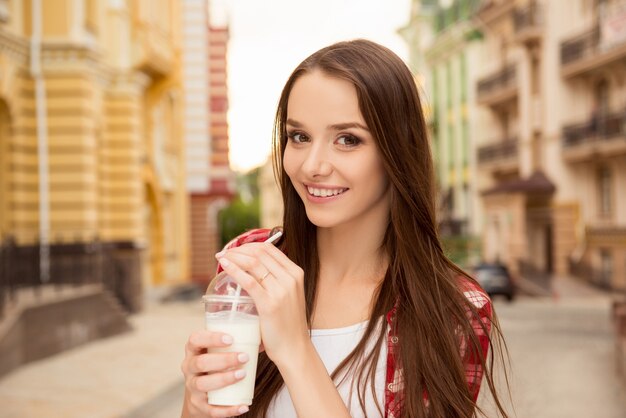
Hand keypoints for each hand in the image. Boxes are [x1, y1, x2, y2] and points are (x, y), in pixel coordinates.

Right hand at [180, 330, 250, 417]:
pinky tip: (243, 406)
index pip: (195, 339)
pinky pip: (212, 409)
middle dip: (223, 360)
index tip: (231, 338)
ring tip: (242, 374)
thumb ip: (232, 342)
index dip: (211, 338)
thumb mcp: (216, 351)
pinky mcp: (198, 406)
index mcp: (193, 351)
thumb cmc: (214, 365)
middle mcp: (189, 368)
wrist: (200, 396)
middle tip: (244, 357)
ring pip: (203, 384)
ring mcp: (192, 388)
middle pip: (201, 362)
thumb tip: (262, 334)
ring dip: (224, 379)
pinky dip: (228, 409)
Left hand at [216, 242, 309, 366]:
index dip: (249, 245)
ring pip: (253, 262)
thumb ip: (276, 282)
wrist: (294, 348)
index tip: (234, 249)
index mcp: (295, 273)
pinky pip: (248, 281)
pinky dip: (234, 270)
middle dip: (238, 249)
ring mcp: (281, 290)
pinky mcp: (270, 304)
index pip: (269, 249)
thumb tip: (252, 273)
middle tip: (224, 253)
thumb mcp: (288, 296)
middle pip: (260, 252)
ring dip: (233, 256)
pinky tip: (224, 266)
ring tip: (221, 258)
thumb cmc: (287, 324)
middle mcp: (290, 278)